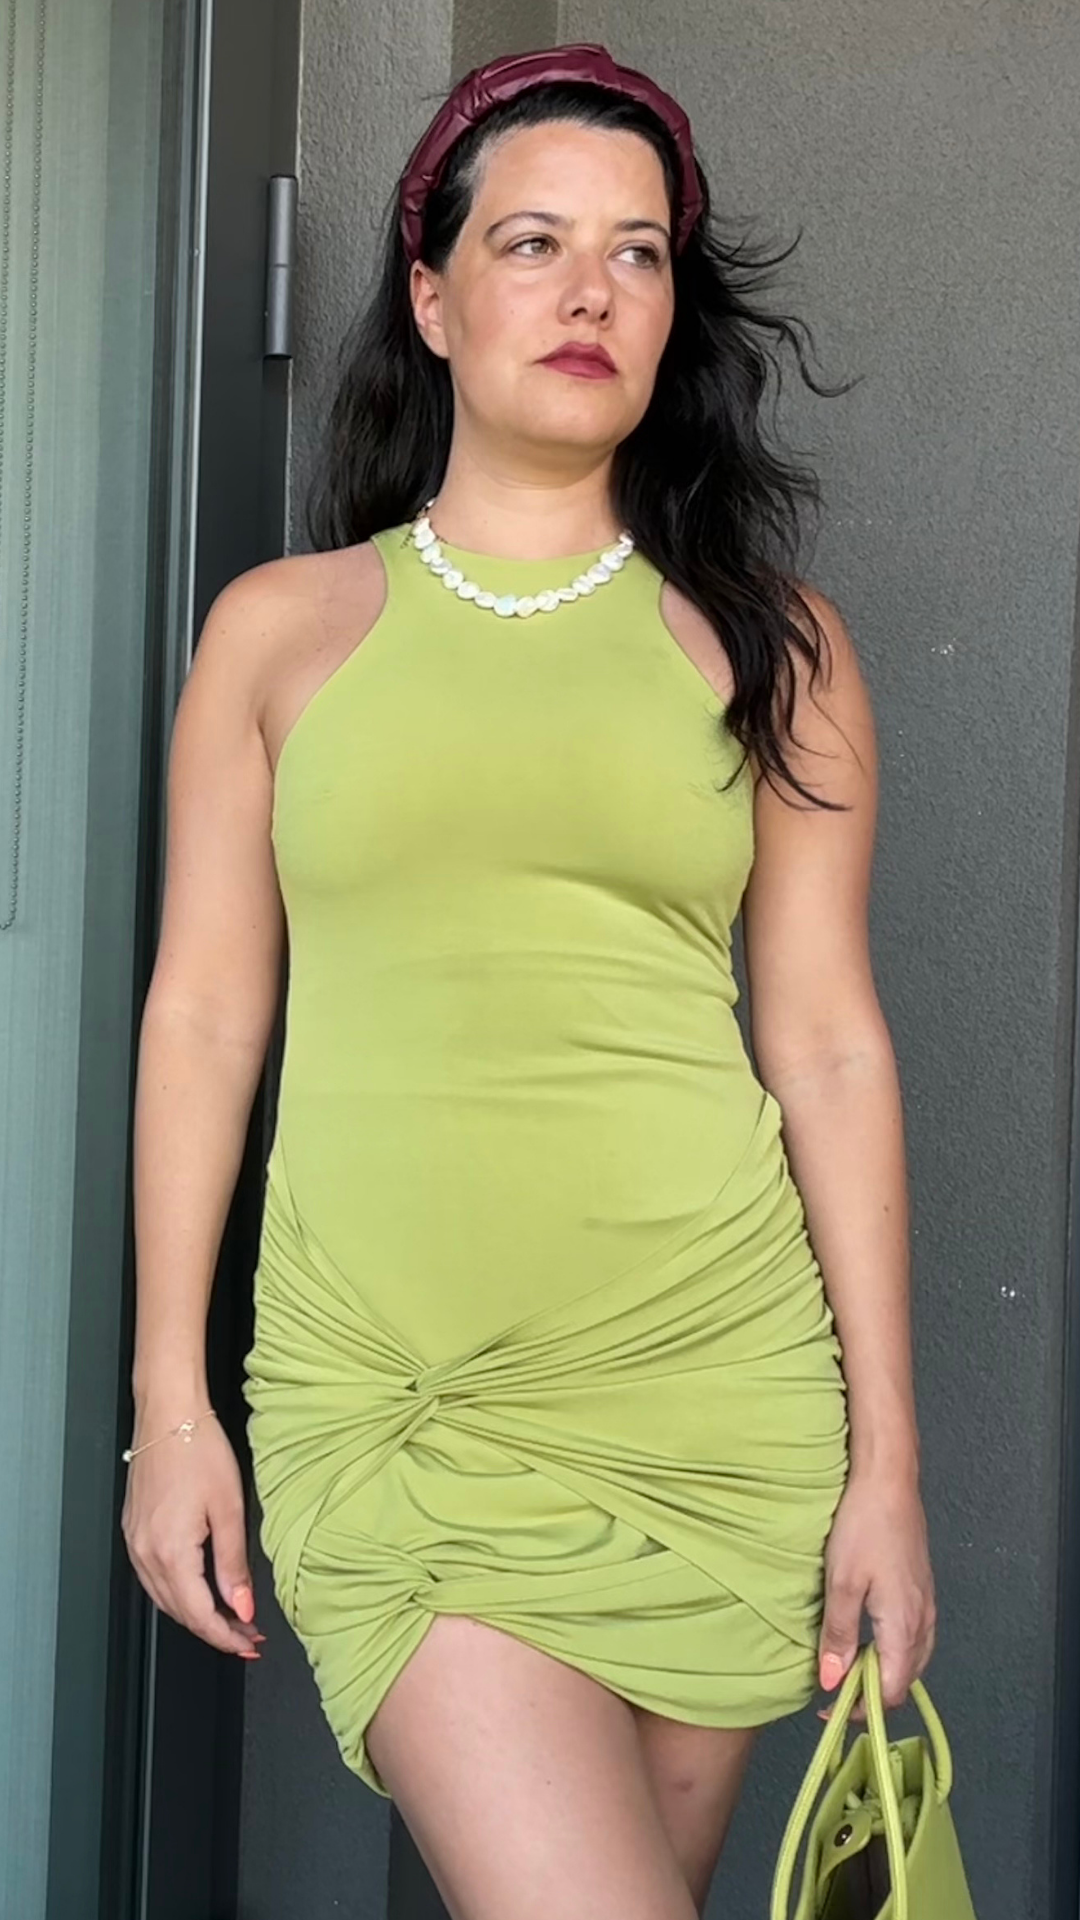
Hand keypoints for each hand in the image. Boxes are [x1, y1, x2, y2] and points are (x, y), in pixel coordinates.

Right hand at [121, 1410, 265, 1658]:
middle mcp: (145, 1553)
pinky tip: (198, 1588)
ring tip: (229, 1616)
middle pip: (180, 1612)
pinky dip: (177, 1591)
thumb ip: (233, 1564)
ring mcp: (135, 1542)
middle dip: (214, 1629)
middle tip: (247, 1634)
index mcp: (170, 1552)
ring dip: (196, 1613)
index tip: (249, 1644)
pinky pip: (153, 1577)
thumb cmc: (198, 1449)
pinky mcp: (133, 1530)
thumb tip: (243, 1607)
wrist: (169, 1413)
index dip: (227, 1636)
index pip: (199, 1615)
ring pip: (164, 1598)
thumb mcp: (228, 1508)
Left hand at [815, 1466, 935, 1721]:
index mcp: (904, 1626)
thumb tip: (833, 1682)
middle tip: (835, 1691)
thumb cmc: (863, 1526)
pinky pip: (914, 1636)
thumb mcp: (841, 1583)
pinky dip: (893, 1649)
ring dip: (883, 1671)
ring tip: (849, 1667)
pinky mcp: (921, 1588)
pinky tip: (870, 1638)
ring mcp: (926, 1603)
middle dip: (873, 1693)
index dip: (862, 1707)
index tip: (830, 1708)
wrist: (888, 1481)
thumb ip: (839, 1636)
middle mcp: (922, 1620)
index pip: (890, 1689)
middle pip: (904, 1678)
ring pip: (911, 1658)